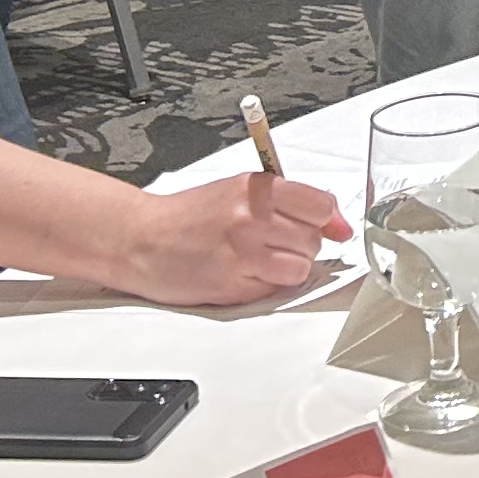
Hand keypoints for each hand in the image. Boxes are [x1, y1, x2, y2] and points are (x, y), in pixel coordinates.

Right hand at [121, 168, 349, 308]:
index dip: (327, 220)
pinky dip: (267, 285)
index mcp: (256, 188)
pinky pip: (275, 289)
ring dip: (288, 268)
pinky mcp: (233, 284)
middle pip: (313, 239)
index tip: (329, 228)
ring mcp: (243, 252)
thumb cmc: (189, 216)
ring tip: (261, 259)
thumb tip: (337, 224)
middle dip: (302, 244)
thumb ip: (289, 202)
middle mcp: (251, 217)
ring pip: (300, 267)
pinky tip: (245, 273)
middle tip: (275, 242)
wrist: (142, 239)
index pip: (320, 205)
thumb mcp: (238, 192)